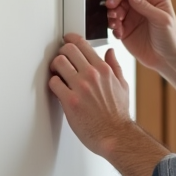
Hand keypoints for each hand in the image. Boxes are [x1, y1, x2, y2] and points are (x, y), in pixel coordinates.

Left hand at [48, 34, 133, 157]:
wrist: (115, 135)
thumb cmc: (118, 115)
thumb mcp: (122, 85)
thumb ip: (115, 66)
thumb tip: (110, 52)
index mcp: (104, 69)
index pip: (82, 44)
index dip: (70, 40)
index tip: (66, 41)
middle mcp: (91, 75)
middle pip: (68, 49)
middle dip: (61, 52)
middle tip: (60, 59)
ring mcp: (80, 88)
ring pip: (58, 63)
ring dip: (55, 66)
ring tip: (57, 73)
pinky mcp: (70, 101)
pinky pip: (54, 83)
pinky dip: (53, 83)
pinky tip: (57, 89)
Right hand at [105, 0, 175, 71]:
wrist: (165, 59)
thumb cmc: (169, 38)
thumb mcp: (161, 20)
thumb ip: (145, 6)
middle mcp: (141, 3)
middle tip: (112, 7)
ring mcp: (131, 15)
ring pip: (114, 6)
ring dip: (112, 13)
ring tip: (116, 22)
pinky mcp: (124, 28)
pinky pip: (112, 21)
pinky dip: (112, 25)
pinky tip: (118, 31)